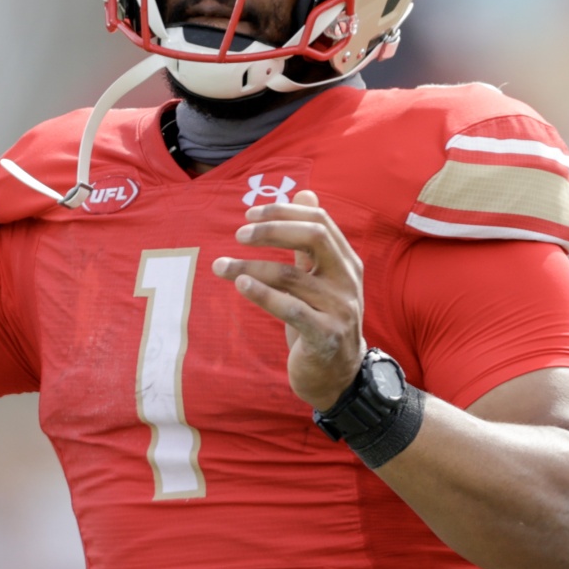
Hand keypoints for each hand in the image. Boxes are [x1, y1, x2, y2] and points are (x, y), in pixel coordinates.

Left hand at [212, 190, 365, 408]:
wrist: (338, 376)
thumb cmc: (322, 320)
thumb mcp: (319, 278)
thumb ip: (310, 240)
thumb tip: (305, 192)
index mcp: (346, 262)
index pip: (319, 220)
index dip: (283, 212)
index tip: (249, 214)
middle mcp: (347, 280)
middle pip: (314, 236)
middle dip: (272, 230)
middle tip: (238, 234)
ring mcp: (340, 308)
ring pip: (291, 275)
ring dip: (250, 266)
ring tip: (220, 266)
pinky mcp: (325, 335)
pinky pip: (290, 309)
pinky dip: (262, 294)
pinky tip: (240, 283)